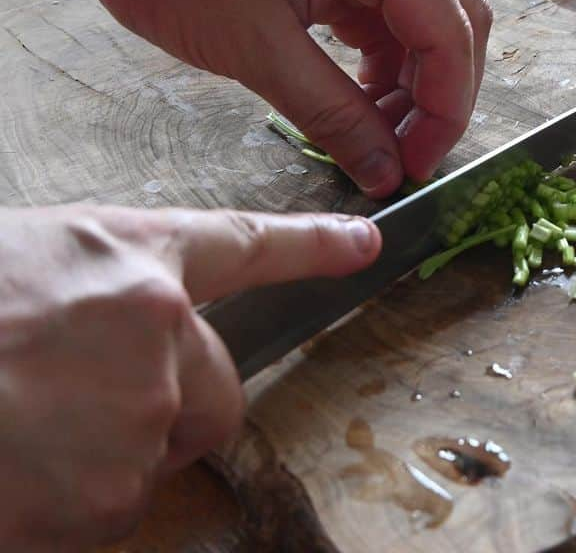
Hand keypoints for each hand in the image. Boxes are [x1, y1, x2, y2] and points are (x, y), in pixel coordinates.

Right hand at [0, 205, 380, 549]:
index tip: (362, 244)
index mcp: (128, 258)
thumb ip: (95, 295)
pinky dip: (66, 506)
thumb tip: (134, 331)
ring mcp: (140, 413)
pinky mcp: (109, 493)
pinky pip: (111, 510)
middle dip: (170, 410)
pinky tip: (12, 469)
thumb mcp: (22, 270)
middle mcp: (157, 329)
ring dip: (99, 459)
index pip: (245, 243)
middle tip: (74, 404)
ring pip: (155, 456)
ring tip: (17, 430)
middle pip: (219, 392)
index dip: (312, 243)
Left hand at [1, 0, 490, 196]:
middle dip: (438, 93)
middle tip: (405, 154)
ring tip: (375, 129)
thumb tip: (383, 171)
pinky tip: (358, 88)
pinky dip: (382, 46)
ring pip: (424, 5)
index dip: (446, 109)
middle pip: (454, 12)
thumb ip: (333, 115)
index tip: (419, 164)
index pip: (450, 28)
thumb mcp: (255, 47)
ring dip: (411, 72)